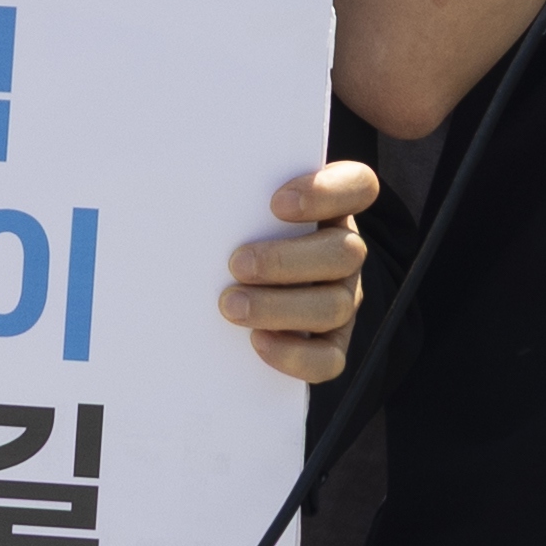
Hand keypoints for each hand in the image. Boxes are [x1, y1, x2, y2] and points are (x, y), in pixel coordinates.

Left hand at [223, 154, 378, 379]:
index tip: (275, 203)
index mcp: (333, 206)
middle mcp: (345, 250)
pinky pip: (329, 359)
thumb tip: (187, 186)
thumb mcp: (238, 202)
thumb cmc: (233, 228)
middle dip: (286, 261)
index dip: (326, 193)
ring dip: (280, 307)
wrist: (233, 280)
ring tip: (230, 305)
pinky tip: (257, 341)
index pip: (358, 186)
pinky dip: (294, 354)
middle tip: (236, 263)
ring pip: (334, 305)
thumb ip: (234, 191)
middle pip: (345, 253)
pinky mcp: (331, 342)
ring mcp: (343, 298)